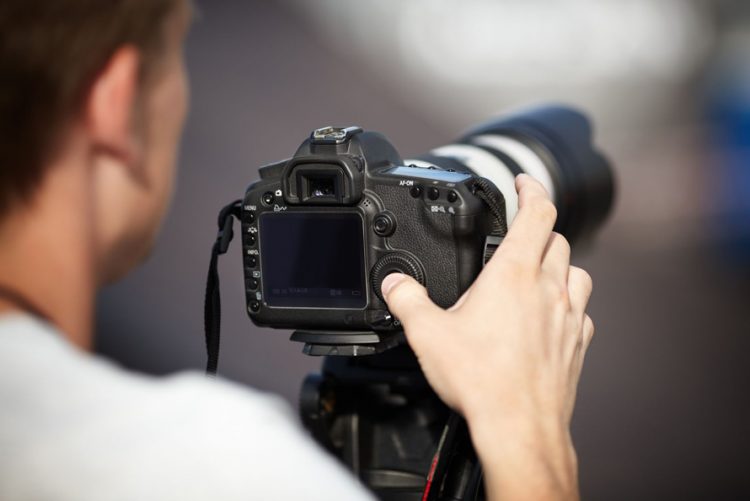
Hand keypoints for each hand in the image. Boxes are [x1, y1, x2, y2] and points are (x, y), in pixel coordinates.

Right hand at [380, 174, 593, 499]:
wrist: (520, 426)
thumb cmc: (482, 380)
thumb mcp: (428, 334)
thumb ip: (407, 300)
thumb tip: (395, 284)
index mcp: (514, 274)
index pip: (538, 211)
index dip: (532, 187)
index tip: (522, 181)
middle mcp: (548, 289)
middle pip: (557, 239)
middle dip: (538, 229)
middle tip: (518, 235)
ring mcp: (568, 316)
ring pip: (577, 272)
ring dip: (558, 264)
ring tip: (536, 273)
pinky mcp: (577, 344)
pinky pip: (581, 311)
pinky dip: (567, 304)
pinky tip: (549, 317)